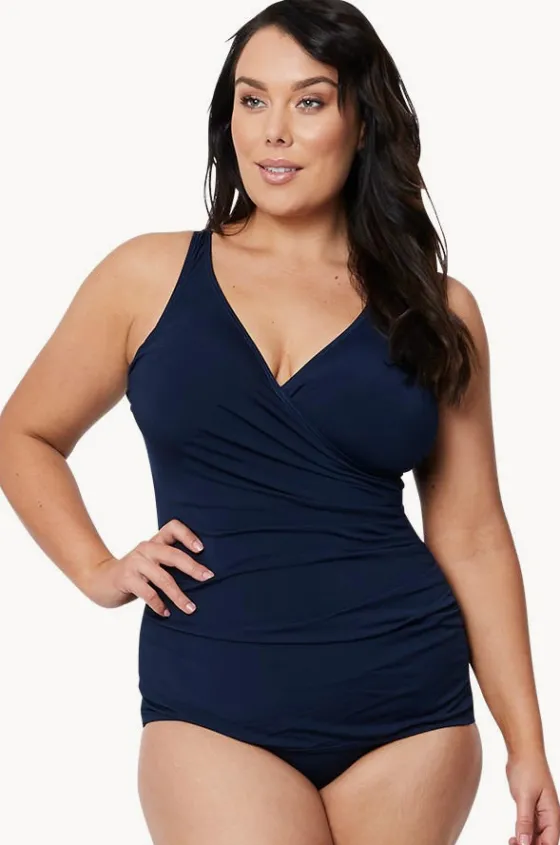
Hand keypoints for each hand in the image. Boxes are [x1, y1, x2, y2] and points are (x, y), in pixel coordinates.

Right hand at [83, 519, 214, 615]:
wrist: (101, 581)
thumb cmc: (135, 574)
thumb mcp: (152, 563)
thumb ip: (169, 563)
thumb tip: (202, 575)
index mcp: (155, 542)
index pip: (172, 527)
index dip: (188, 535)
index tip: (202, 549)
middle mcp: (146, 549)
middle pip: (173, 554)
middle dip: (192, 567)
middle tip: (208, 577)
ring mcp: (135, 563)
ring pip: (163, 578)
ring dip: (178, 595)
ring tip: (190, 608)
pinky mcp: (126, 579)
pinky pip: (148, 592)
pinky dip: (159, 604)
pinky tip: (166, 613)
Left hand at [506, 751, 559, 844]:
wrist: (523, 751)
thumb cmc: (528, 769)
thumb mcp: (525, 797)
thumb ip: (525, 821)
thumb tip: (525, 843)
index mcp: (553, 815)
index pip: (550, 843)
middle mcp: (549, 817)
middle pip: (543, 842)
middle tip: (513, 844)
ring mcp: (540, 813)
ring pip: (536, 836)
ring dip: (525, 842)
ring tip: (511, 842)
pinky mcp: (531, 808)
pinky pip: (529, 827)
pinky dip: (522, 834)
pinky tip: (513, 837)